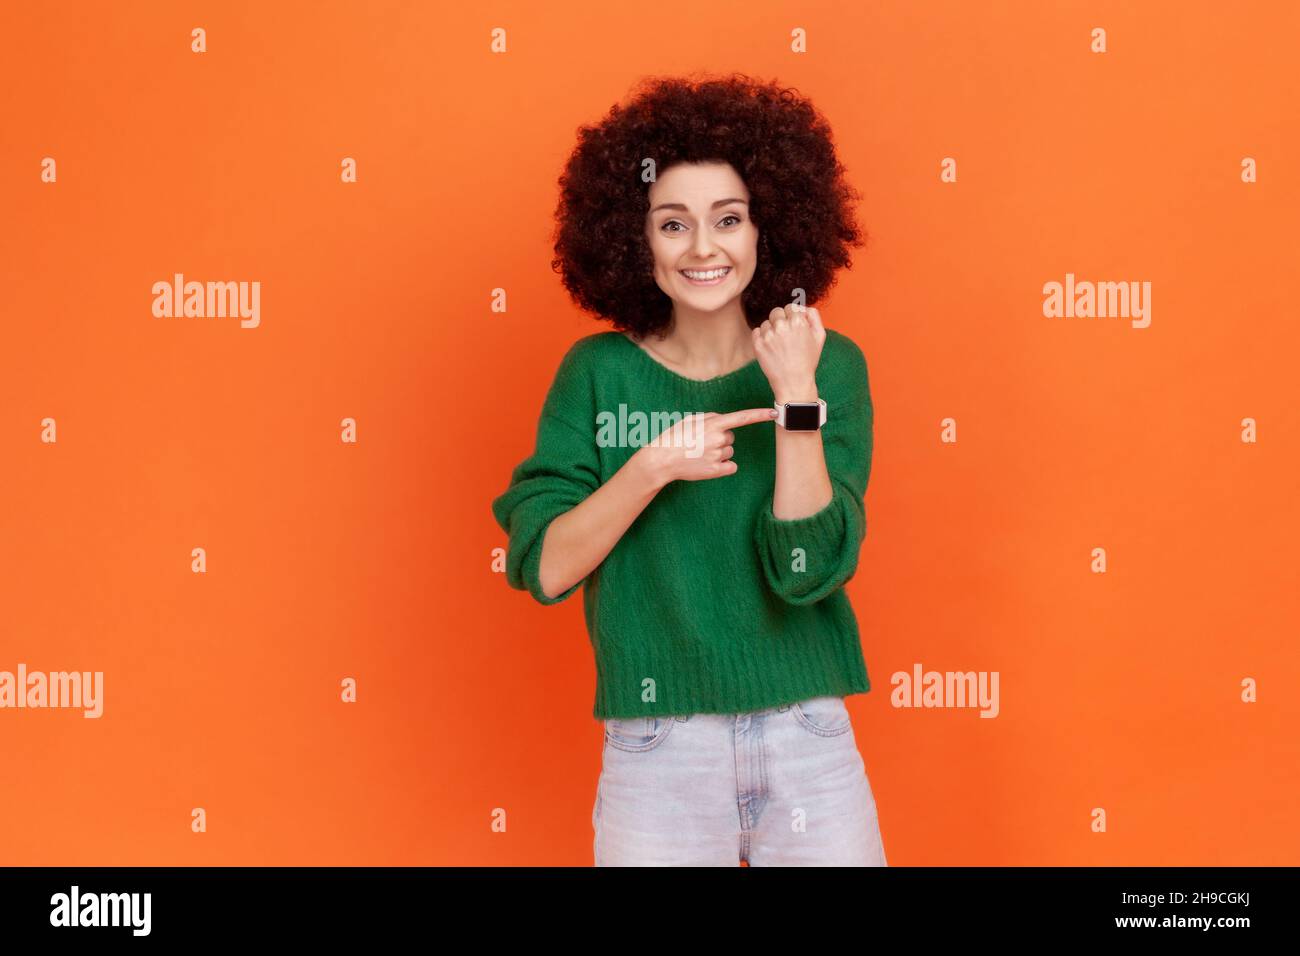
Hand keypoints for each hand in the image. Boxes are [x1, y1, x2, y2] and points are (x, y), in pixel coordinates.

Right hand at [633, 406, 776, 487]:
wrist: (662, 460)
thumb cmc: (674, 438)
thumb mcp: (690, 420)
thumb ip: (710, 417)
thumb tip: (723, 420)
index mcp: (713, 424)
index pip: (742, 418)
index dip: (759, 415)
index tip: (775, 413)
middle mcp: (718, 439)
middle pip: (731, 437)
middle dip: (720, 438)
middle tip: (700, 443)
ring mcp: (718, 456)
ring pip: (729, 451)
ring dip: (718, 452)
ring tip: (699, 454)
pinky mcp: (716, 471)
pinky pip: (730, 466)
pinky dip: (723, 466)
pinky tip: (707, 465)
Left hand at [753, 304, 825, 400]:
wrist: (793, 382)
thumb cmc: (808, 360)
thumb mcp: (820, 336)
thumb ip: (814, 316)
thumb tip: (803, 306)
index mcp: (798, 321)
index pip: (790, 307)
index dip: (792, 317)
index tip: (793, 328)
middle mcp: (782, 326)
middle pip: (776, 312)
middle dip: (780, 321)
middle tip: (785, 337)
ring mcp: (768, 335)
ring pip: (766, 322)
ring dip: (771, 330)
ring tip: (779, 345)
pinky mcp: (758, 344)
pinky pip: (756, 331)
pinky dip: (761, 337)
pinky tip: (770, 348)